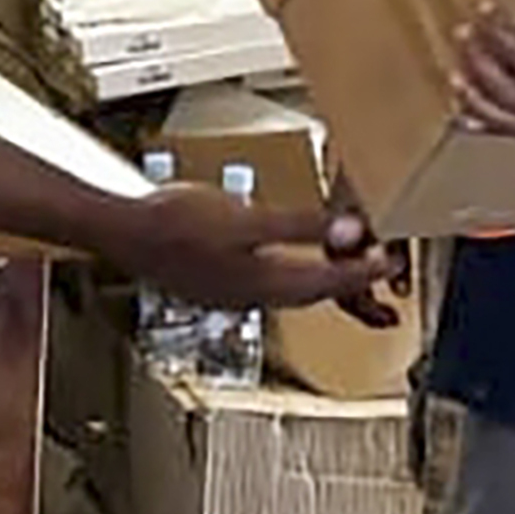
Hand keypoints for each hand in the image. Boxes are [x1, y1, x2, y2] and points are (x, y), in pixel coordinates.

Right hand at [119, 179, 403, 320]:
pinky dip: (290, 275)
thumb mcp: (246, 218)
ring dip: (320, 279)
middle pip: (315, 291)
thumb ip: (300, 225)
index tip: (392, 258)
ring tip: (341, 264)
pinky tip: (283, 261)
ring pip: (292, 291)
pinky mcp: (217, 285)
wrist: (122, 233)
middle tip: (377, 264)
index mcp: (266, 282)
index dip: (365, 269)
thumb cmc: (174, 222)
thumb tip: (351, 232)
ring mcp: (234, 294)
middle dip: (349, 279)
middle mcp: (254, 295)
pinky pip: (268, 286)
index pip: (332, 280)